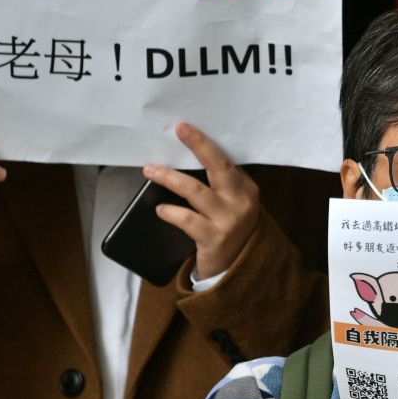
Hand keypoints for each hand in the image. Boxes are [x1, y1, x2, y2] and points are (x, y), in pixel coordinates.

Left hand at [143, 123, 259, 279]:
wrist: (238, 270)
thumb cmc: (229, 230)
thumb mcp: (234, 205)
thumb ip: (221, 185)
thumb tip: (186, 157)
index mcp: (246, 188)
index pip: (225, 159)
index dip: (204, 142)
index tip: (185, 128)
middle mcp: (241, 201)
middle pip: (219, 166)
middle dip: (199, 145)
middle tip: (180, 130)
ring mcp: (229, 220)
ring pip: (196, 191)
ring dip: (170, 177)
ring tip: (151, 170)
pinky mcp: (215, 238)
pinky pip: (188, 220)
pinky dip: (172, 212)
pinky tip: (161, 209)